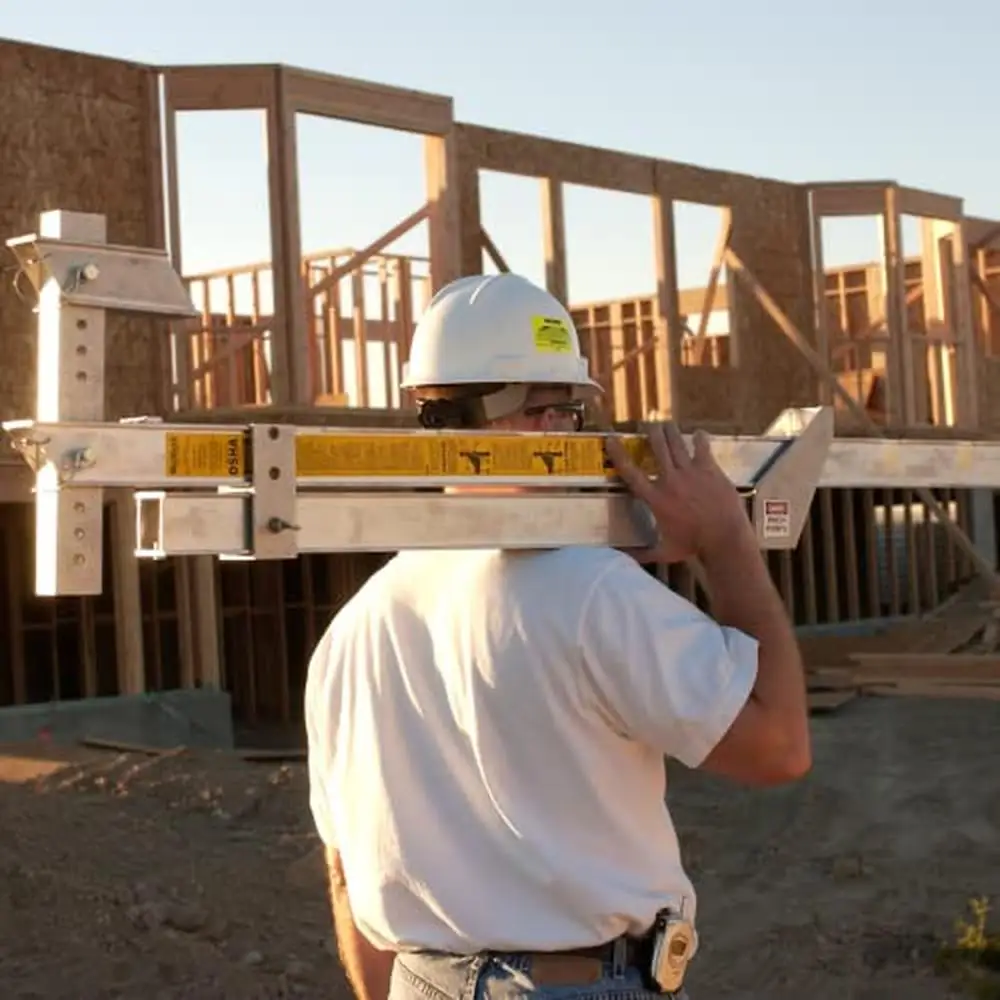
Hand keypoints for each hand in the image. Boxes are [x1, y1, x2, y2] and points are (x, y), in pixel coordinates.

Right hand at [605, 422, 754, 564]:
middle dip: (651, 433)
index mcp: (656, 499)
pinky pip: (702, 449)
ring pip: (676, 444)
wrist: (724, 537)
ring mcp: (690, 473)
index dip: (619, 454)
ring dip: (670, 431)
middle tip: (648, 423)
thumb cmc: (694, 546)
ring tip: (666, 422)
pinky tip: (698, 433)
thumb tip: (626, 562)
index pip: (631, 472)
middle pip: (657, 449)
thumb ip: (644, 554)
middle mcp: (670, 481)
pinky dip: (699, 439)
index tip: (611, 439)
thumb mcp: (665, 552)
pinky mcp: (710, 470)